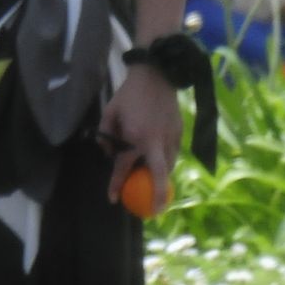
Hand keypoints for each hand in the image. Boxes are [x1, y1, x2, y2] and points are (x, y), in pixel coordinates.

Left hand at [97, 66, 181, 207]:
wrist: (156, 74)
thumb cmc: (129, 95)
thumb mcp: (109, 113)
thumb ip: (105, 136)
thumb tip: (109, 153)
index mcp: (136, 138)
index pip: (124, 167)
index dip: (116, 184)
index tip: (112, 199)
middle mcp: (156, 141)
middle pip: (159, 175)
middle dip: (159, 196)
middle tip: (154, 210)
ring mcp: (171, 137)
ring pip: (169, 165)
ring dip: (161, 176)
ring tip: (153, 183)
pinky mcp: (180, 132)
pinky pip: (173, 153)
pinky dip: (166, 160)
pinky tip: (160, 161)